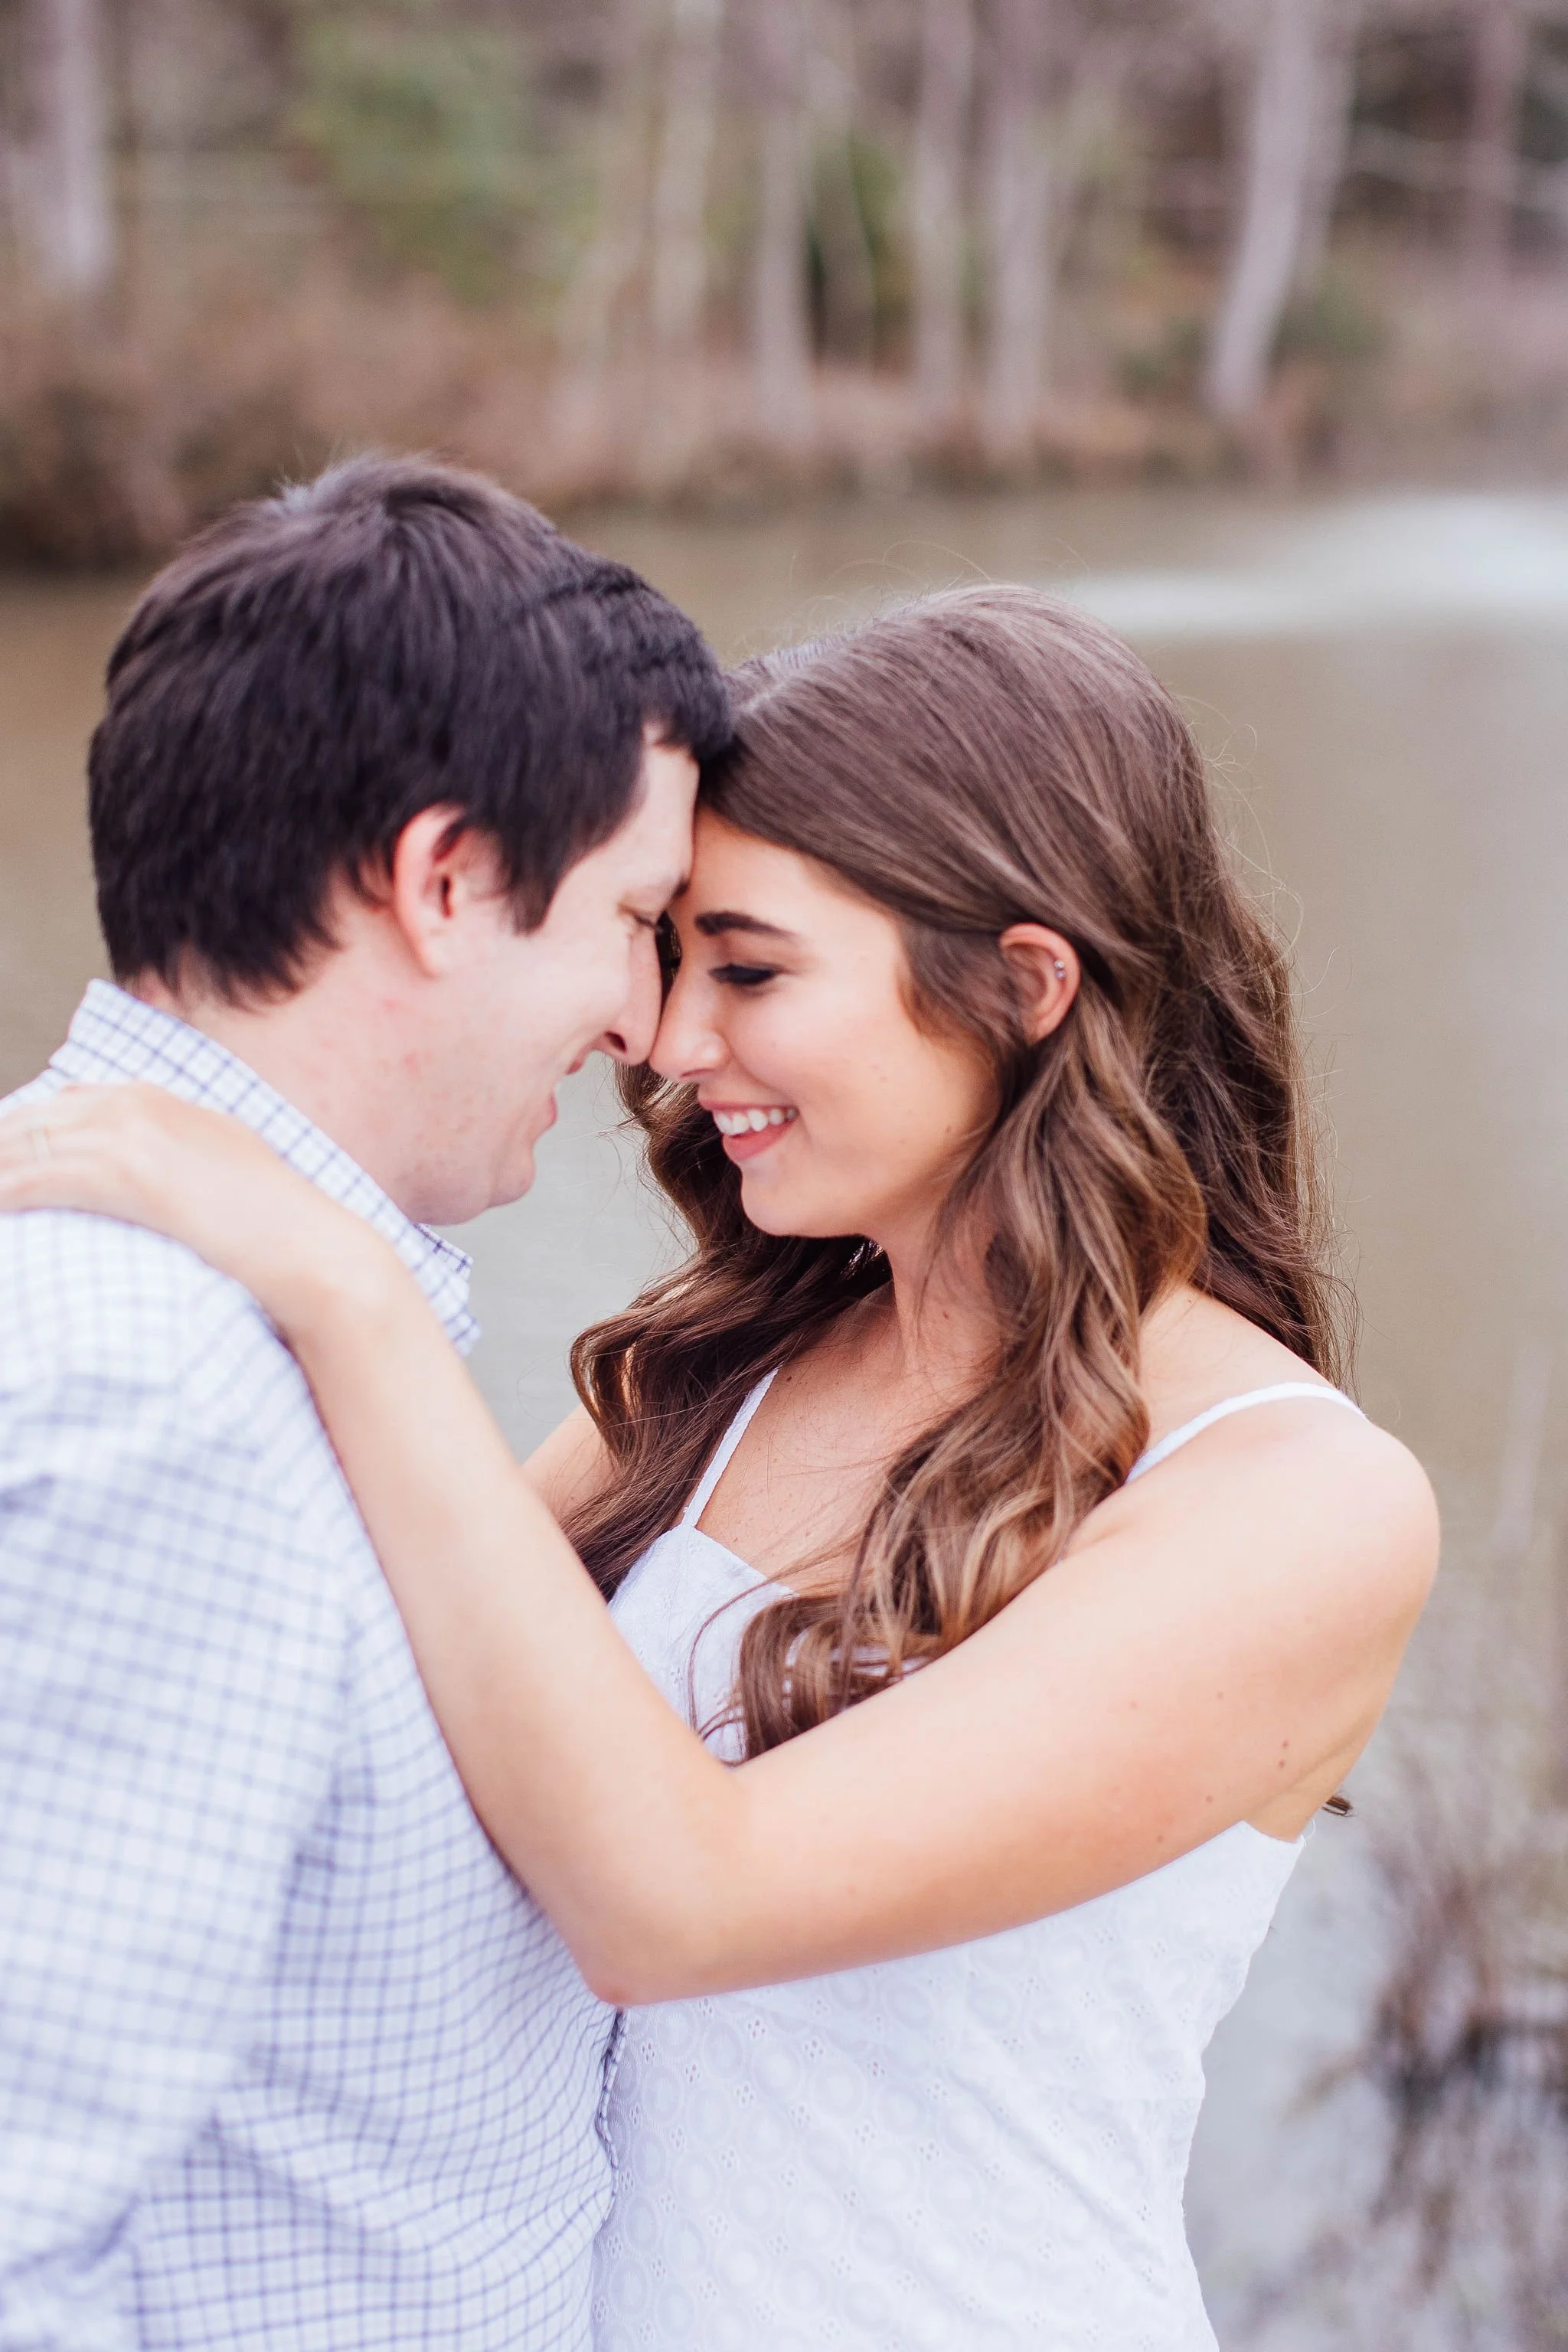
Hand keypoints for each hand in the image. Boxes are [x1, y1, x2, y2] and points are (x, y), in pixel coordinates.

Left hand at [0, 1084, 389, 1328]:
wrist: (309, 1247)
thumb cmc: (274, 1231)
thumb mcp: (222, 1172)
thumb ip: (177, 1162)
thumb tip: (149, 1190)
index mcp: (160, 1101)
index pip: (65, 1105)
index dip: (24, 1137)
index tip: (8, 1170)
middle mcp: (139, 1103)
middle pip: (32, 1119)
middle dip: (1, 1151)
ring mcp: (131, 1131)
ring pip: (22, 1144)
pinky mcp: (125, 1170)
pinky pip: (33, 1178)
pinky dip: (4, 1193)